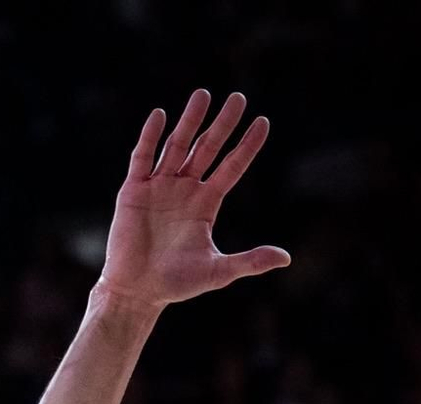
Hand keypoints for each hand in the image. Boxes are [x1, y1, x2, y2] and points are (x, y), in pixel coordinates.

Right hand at [98, 89, 289, 311]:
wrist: (137, 292)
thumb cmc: (176, 284)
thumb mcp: (218, 272)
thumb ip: (250, 261)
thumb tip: (286, 259)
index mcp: (206, 204)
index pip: (232, 167)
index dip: (247, 145)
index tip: (263, 122)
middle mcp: (185, 189)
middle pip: (207, 148)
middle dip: (223, 124)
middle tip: (238, 98)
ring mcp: (159, 187)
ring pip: (177, 145)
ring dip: (190, 121)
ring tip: (203, 95)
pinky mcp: (134, 191)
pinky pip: (143, 158)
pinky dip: (150, 137)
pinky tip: (160, 116)